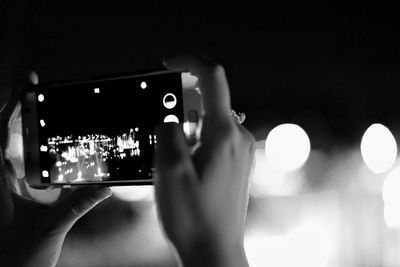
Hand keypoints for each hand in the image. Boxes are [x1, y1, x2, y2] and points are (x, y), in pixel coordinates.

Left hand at [0, 73, 111, 266]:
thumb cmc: (15, 259)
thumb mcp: (49, 229)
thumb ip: (77, 205)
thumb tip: (104, 186)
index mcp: (1, 181)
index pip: (3, 133)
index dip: (15, 105)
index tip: (29, 84)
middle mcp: (3, 179)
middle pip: (7, 133)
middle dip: (20, 107)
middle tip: (38, 89)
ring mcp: (10, 186)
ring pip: (15, 147)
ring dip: (28, 126)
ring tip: (45, 109)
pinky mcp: (18, 194)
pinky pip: (26, 163)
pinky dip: (37, 148)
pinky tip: (53, 147)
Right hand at [155, 54, 254, 266]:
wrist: (214, 250)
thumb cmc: (194, 217)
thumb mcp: (169, 171)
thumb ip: (167, 133)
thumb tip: (170, 118)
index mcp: (224, 134)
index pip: (212, 77)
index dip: (189, 61)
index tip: (168, 64)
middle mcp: (238, 137)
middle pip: (208, 101)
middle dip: (181, 106)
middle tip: (162, 134)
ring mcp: (240, 151)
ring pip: (209, 122)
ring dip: (186, 129)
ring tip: (172, 162)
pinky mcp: (237, 163)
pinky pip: (214, 138)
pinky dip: (196, 141)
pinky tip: (184, 167)